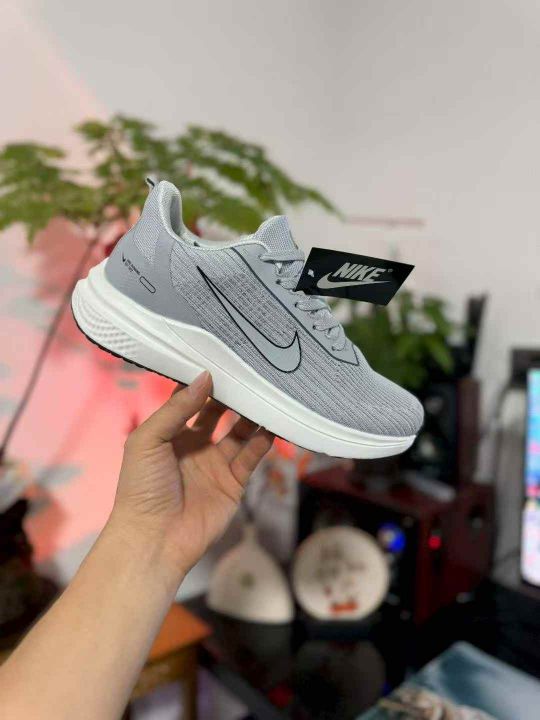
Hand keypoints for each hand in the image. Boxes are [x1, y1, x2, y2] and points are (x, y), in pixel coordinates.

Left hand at [108, 371, 273, 584]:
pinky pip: (252, 457)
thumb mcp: (149, 439)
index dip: (205, 382)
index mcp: (170, 433)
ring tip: (269, 392)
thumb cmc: (142, 486)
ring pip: (240, 433)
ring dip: (253, 415)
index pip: (191, 400)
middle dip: (233, 395)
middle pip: (220, 413)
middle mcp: (195, 445)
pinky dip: (264, 441)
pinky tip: (274, 423)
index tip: (223, 358)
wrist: (154, 538)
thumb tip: (205, 376)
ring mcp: (216, 464)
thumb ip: (177, 408)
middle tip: (252, 371)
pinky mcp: (233, 483)